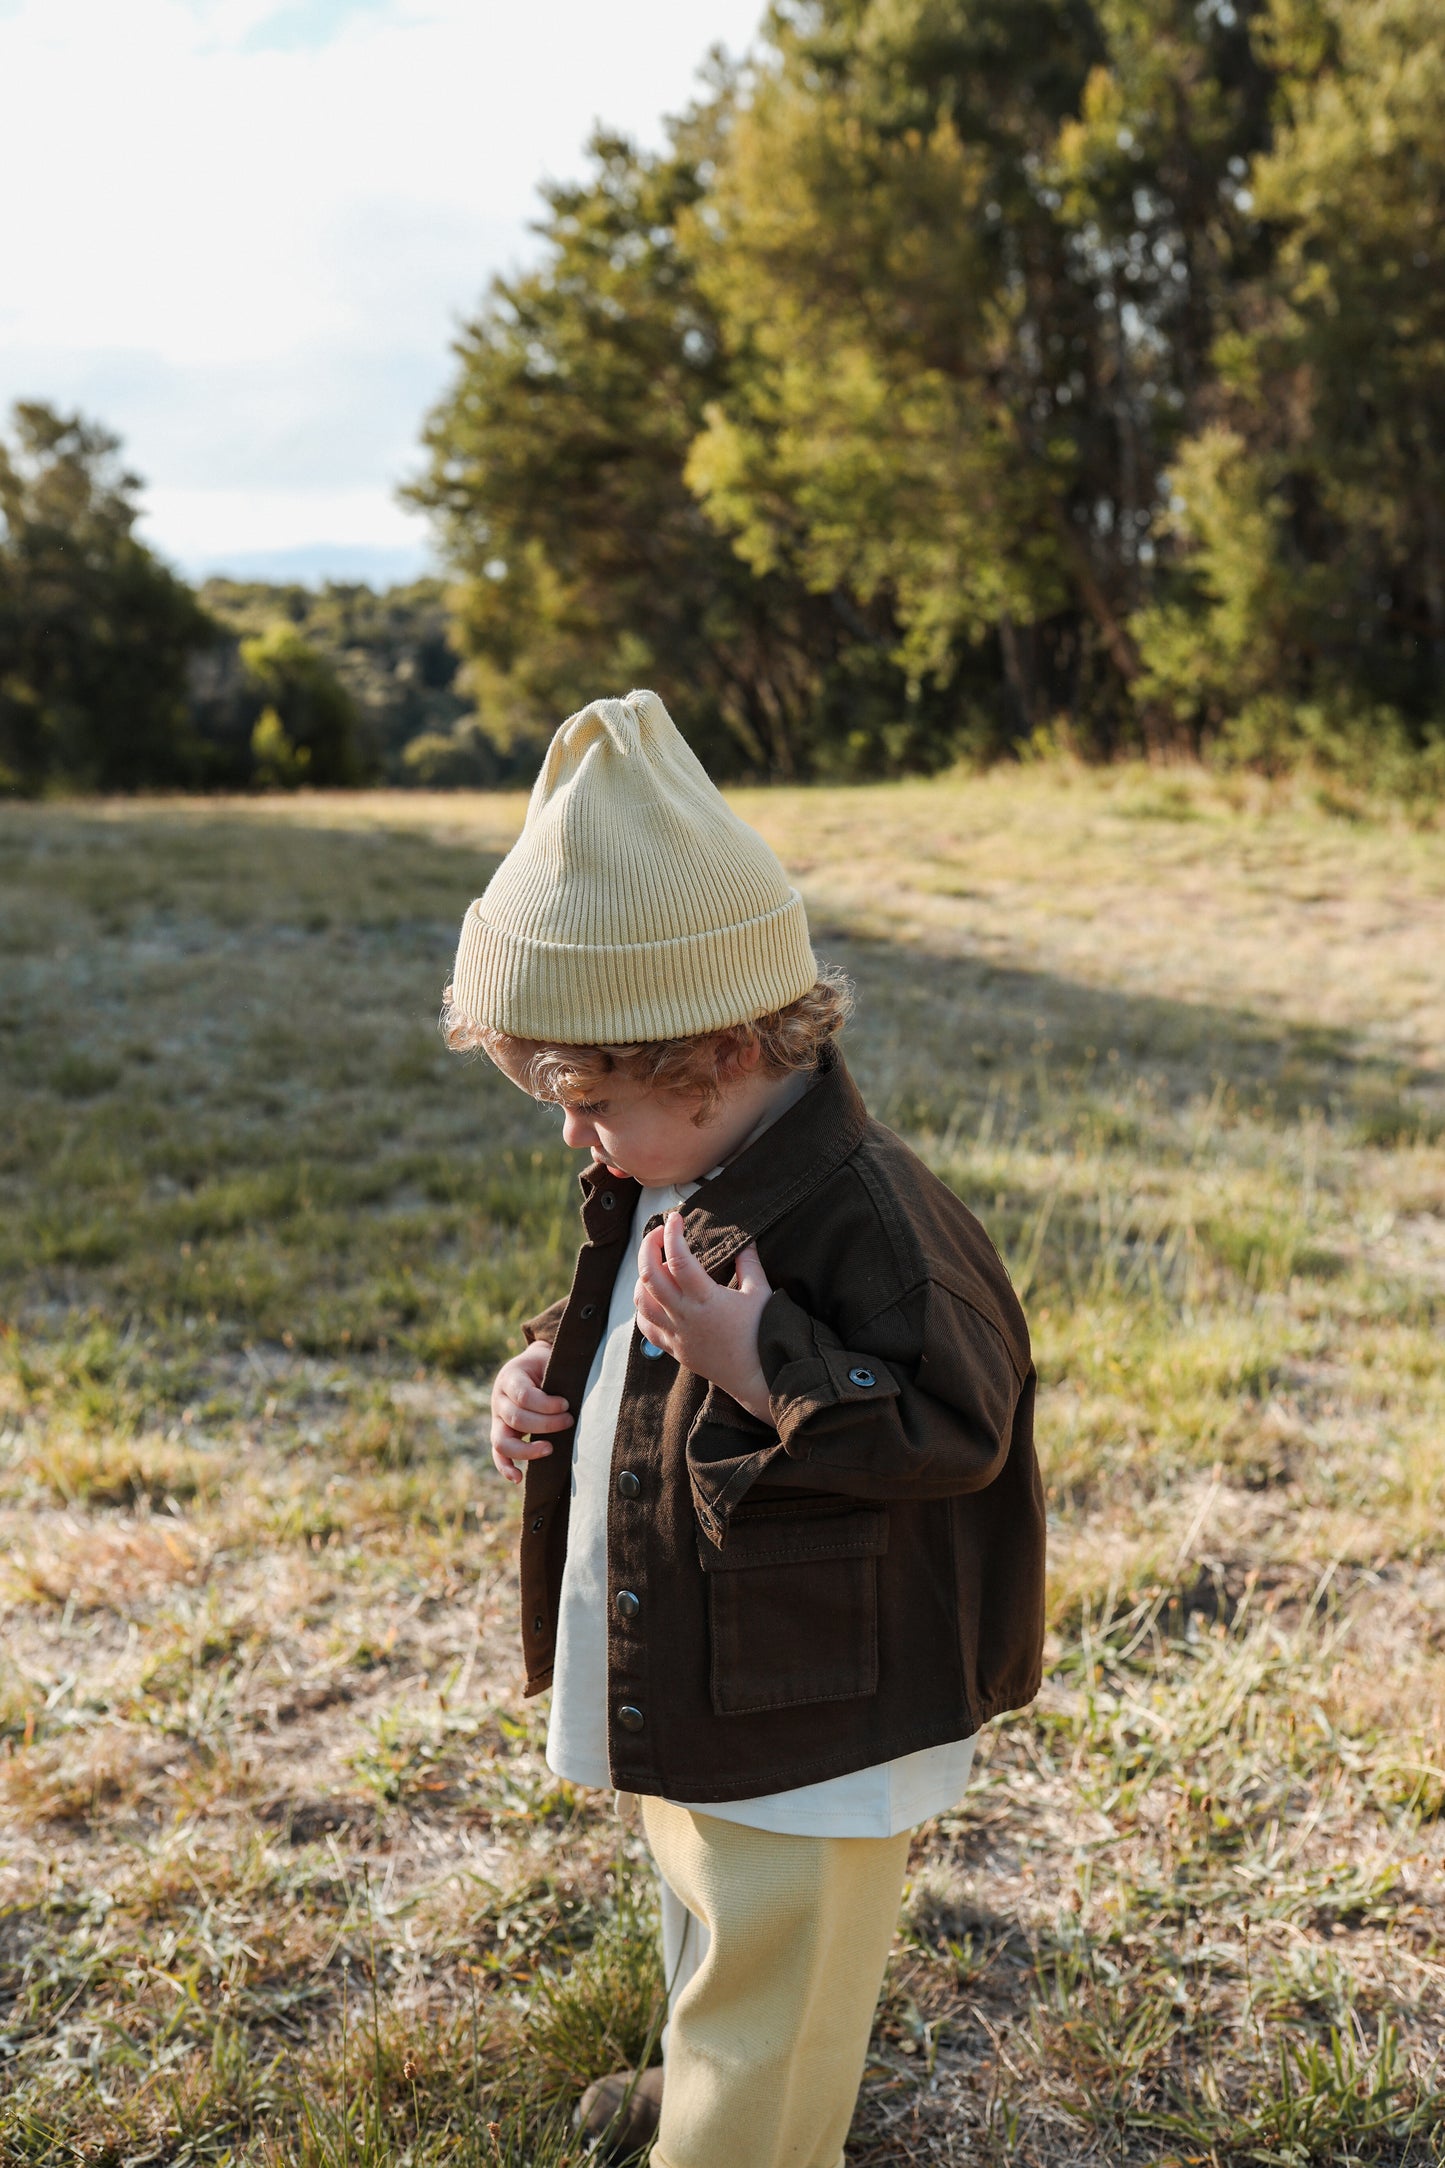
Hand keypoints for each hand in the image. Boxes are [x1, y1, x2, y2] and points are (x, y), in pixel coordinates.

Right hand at [490, 1340, 570, 1484]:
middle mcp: (499, 1399)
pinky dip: (506, 1468)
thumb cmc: (548, 1365)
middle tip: (569, 1421)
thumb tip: (574, 1403)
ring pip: (503, 1440)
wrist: (534, 1365)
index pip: (523, 1395)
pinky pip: (498, 1454)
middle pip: (516, 1418)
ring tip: (550, 1448)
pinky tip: (519, 1478)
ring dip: (528, 1449)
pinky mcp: (500, 1434)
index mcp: (510, 1377)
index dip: (546, 1404)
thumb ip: (557, 1378)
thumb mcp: (550, 1363)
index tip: (566, 1405)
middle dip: (546, 1424)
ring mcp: (497, 1419)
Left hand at [634, 1213, 772, 1420]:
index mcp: (707, 1300)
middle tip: (658, 1233)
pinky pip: (646, 1326)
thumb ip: (749, 1264)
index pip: (679, 1259)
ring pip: (641, 1301)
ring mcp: (676, 1334)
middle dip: (648, 1247)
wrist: (758, 1378)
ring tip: (656, 1263)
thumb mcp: (761, 1294)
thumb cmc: (762, 1335)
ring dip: (642, 1276)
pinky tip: (653, 1296)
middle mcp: (685, 1316)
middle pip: (650, 1276)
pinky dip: (643, 1306)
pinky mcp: (674, 1349)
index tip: (675, 1218)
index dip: (673, 1234)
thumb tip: (745, 1240)